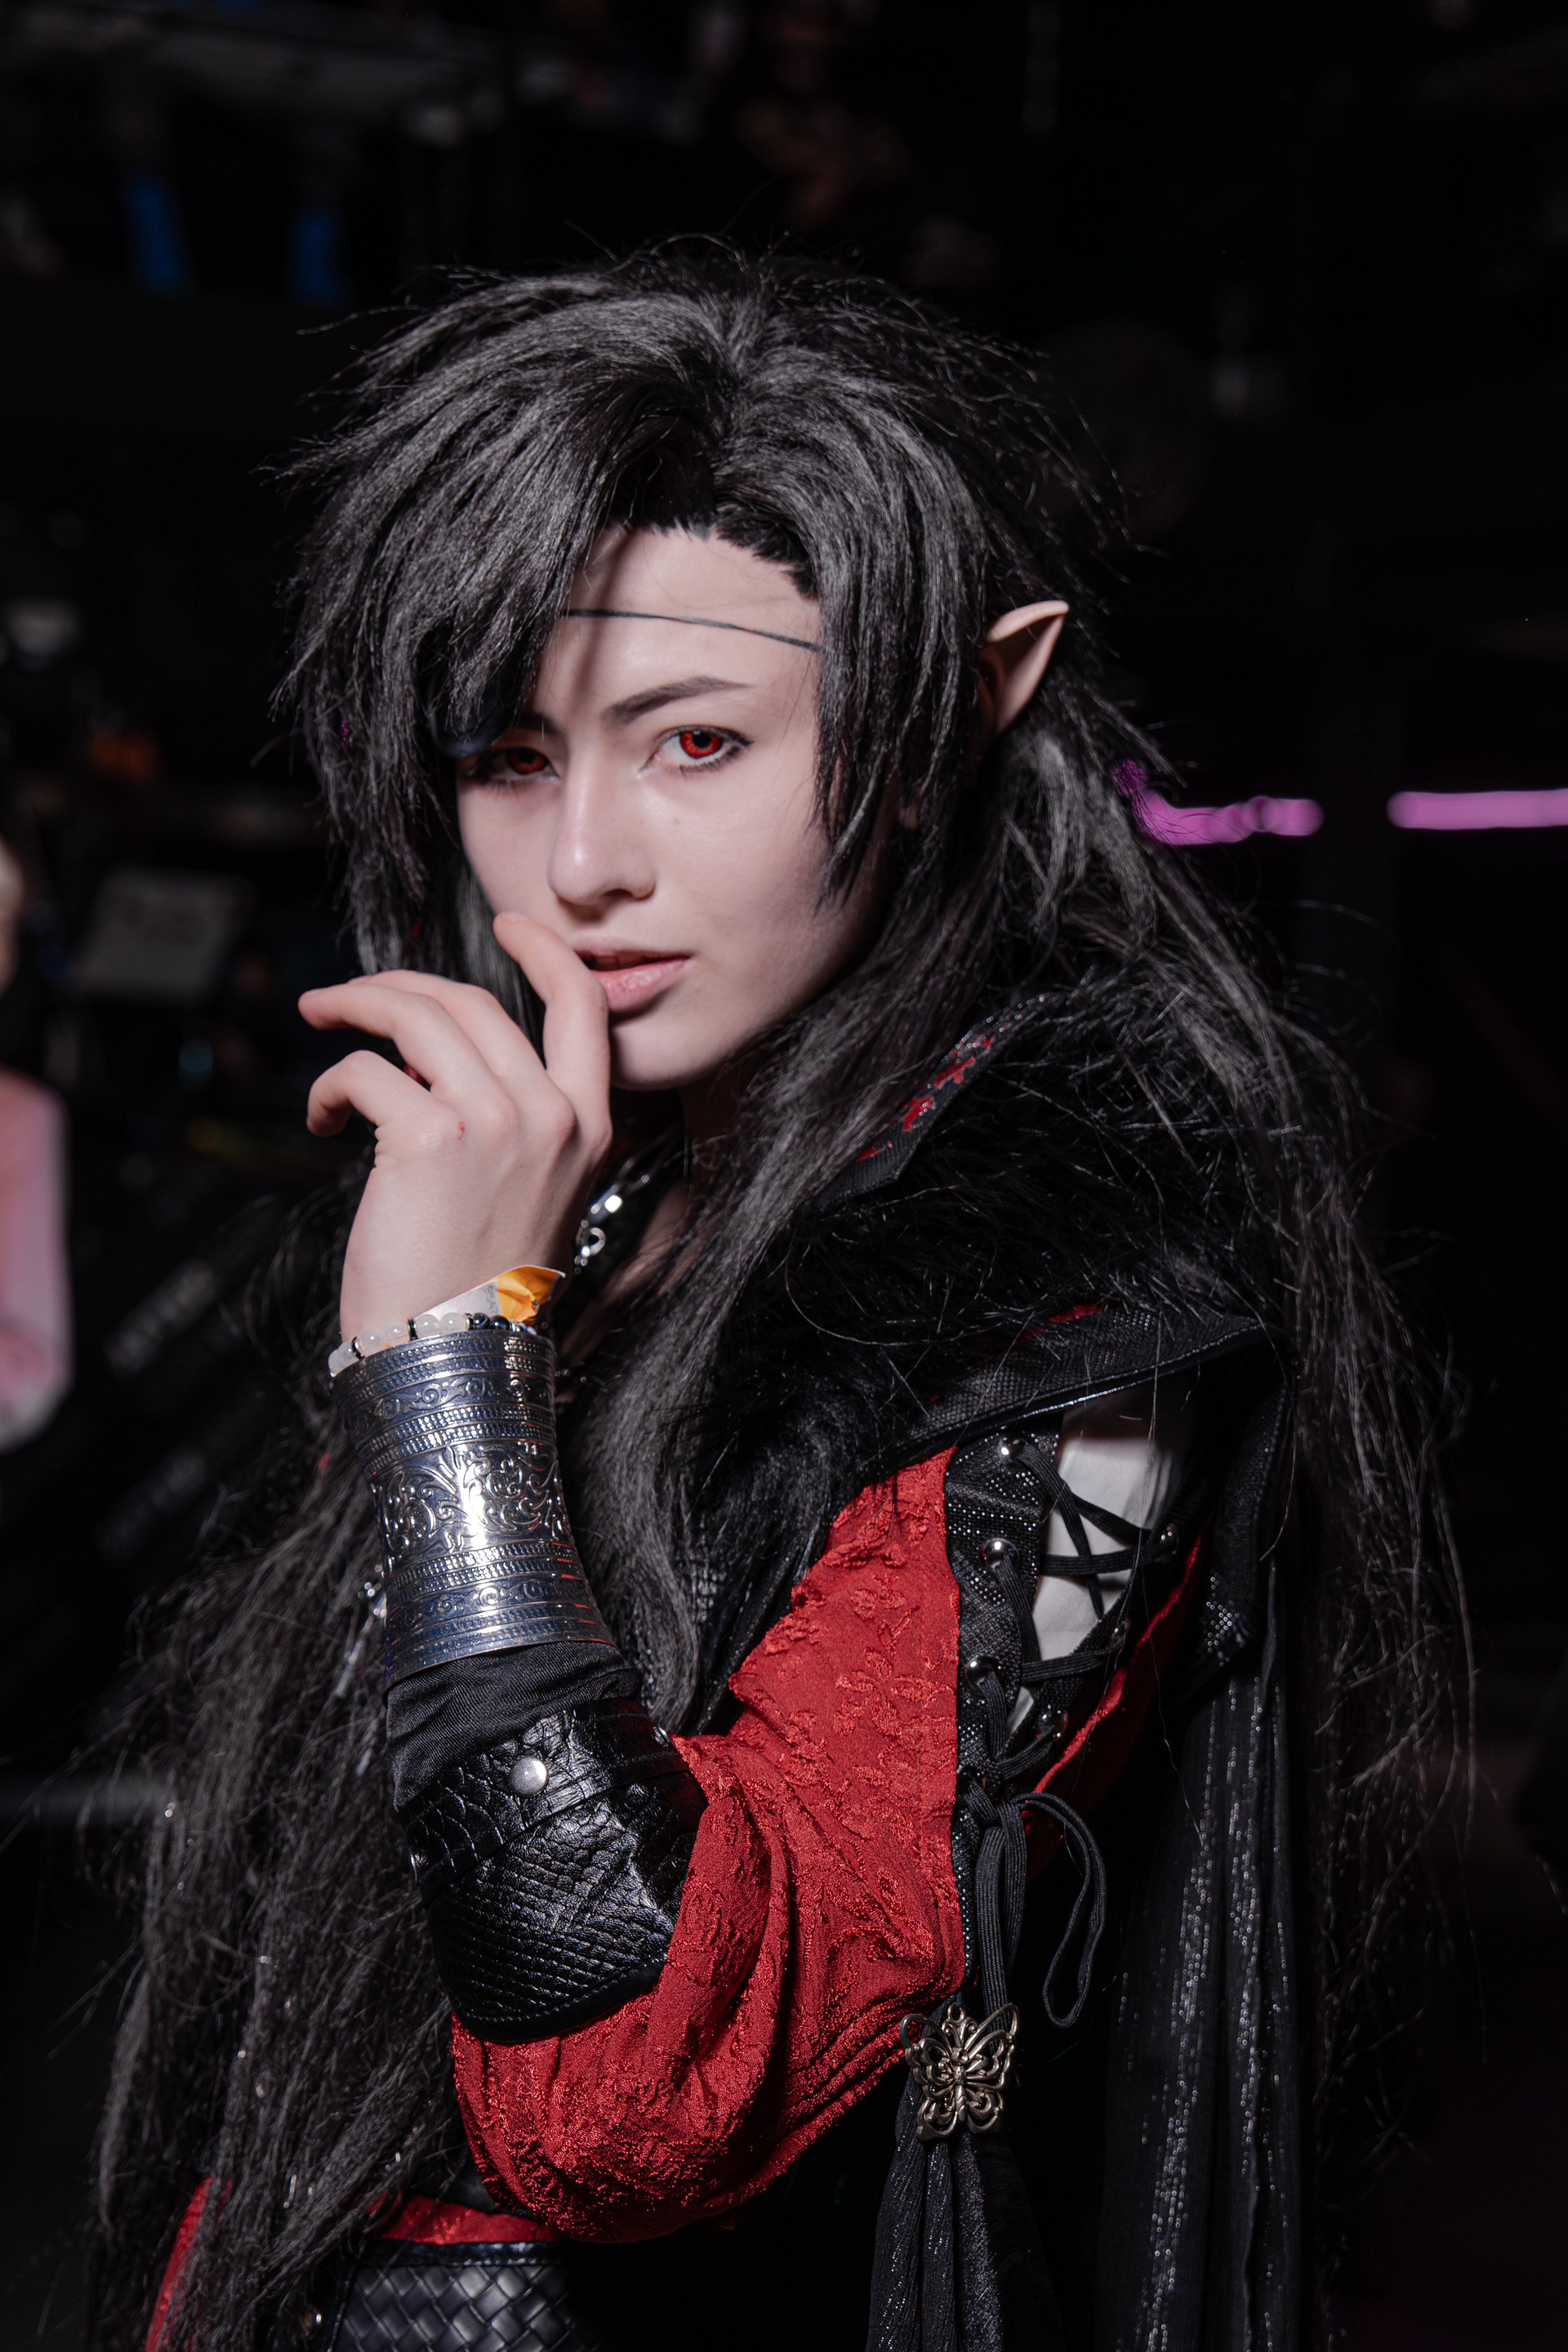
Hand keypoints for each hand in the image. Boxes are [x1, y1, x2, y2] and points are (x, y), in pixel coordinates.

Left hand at [300, 915, 611, 1341]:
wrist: (453, 1362)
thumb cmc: (477, 1293)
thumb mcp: (531, 1196)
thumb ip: (516, 1126)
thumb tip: (448, 1064)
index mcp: (589, 1128)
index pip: (584, 1007)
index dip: (544, 951)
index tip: (509, 923)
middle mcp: (552, 1117)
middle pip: (473, 1001)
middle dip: (399, 983)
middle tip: (349, 994)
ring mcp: (497, 1123)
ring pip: (416, 1016)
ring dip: (354, 1006)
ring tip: (319, 1020)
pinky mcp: (431, 1138)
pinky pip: (365, 1069)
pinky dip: (329, 1085)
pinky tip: (321, 1121)